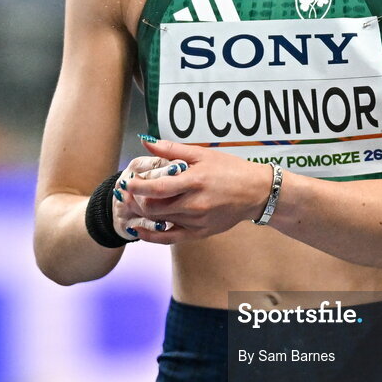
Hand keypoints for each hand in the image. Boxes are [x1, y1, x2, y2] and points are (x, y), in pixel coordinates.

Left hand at [119, 138, 274, 242]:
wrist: (256, 192)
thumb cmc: (231, 170)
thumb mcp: (203, 154)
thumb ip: (172, 150)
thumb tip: (146, 142)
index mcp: (195, 181)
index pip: (157, 188)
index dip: (137, 187)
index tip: (126, 182)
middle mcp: (195, 204)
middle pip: (154, 208)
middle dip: (135, 201)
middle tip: (126, 192)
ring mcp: (197, 221)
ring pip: (160, 221)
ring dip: (142, 214)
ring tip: (132, 204)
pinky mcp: (200, 233)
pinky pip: (170, 238)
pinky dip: (152, 235)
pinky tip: (140, 229)